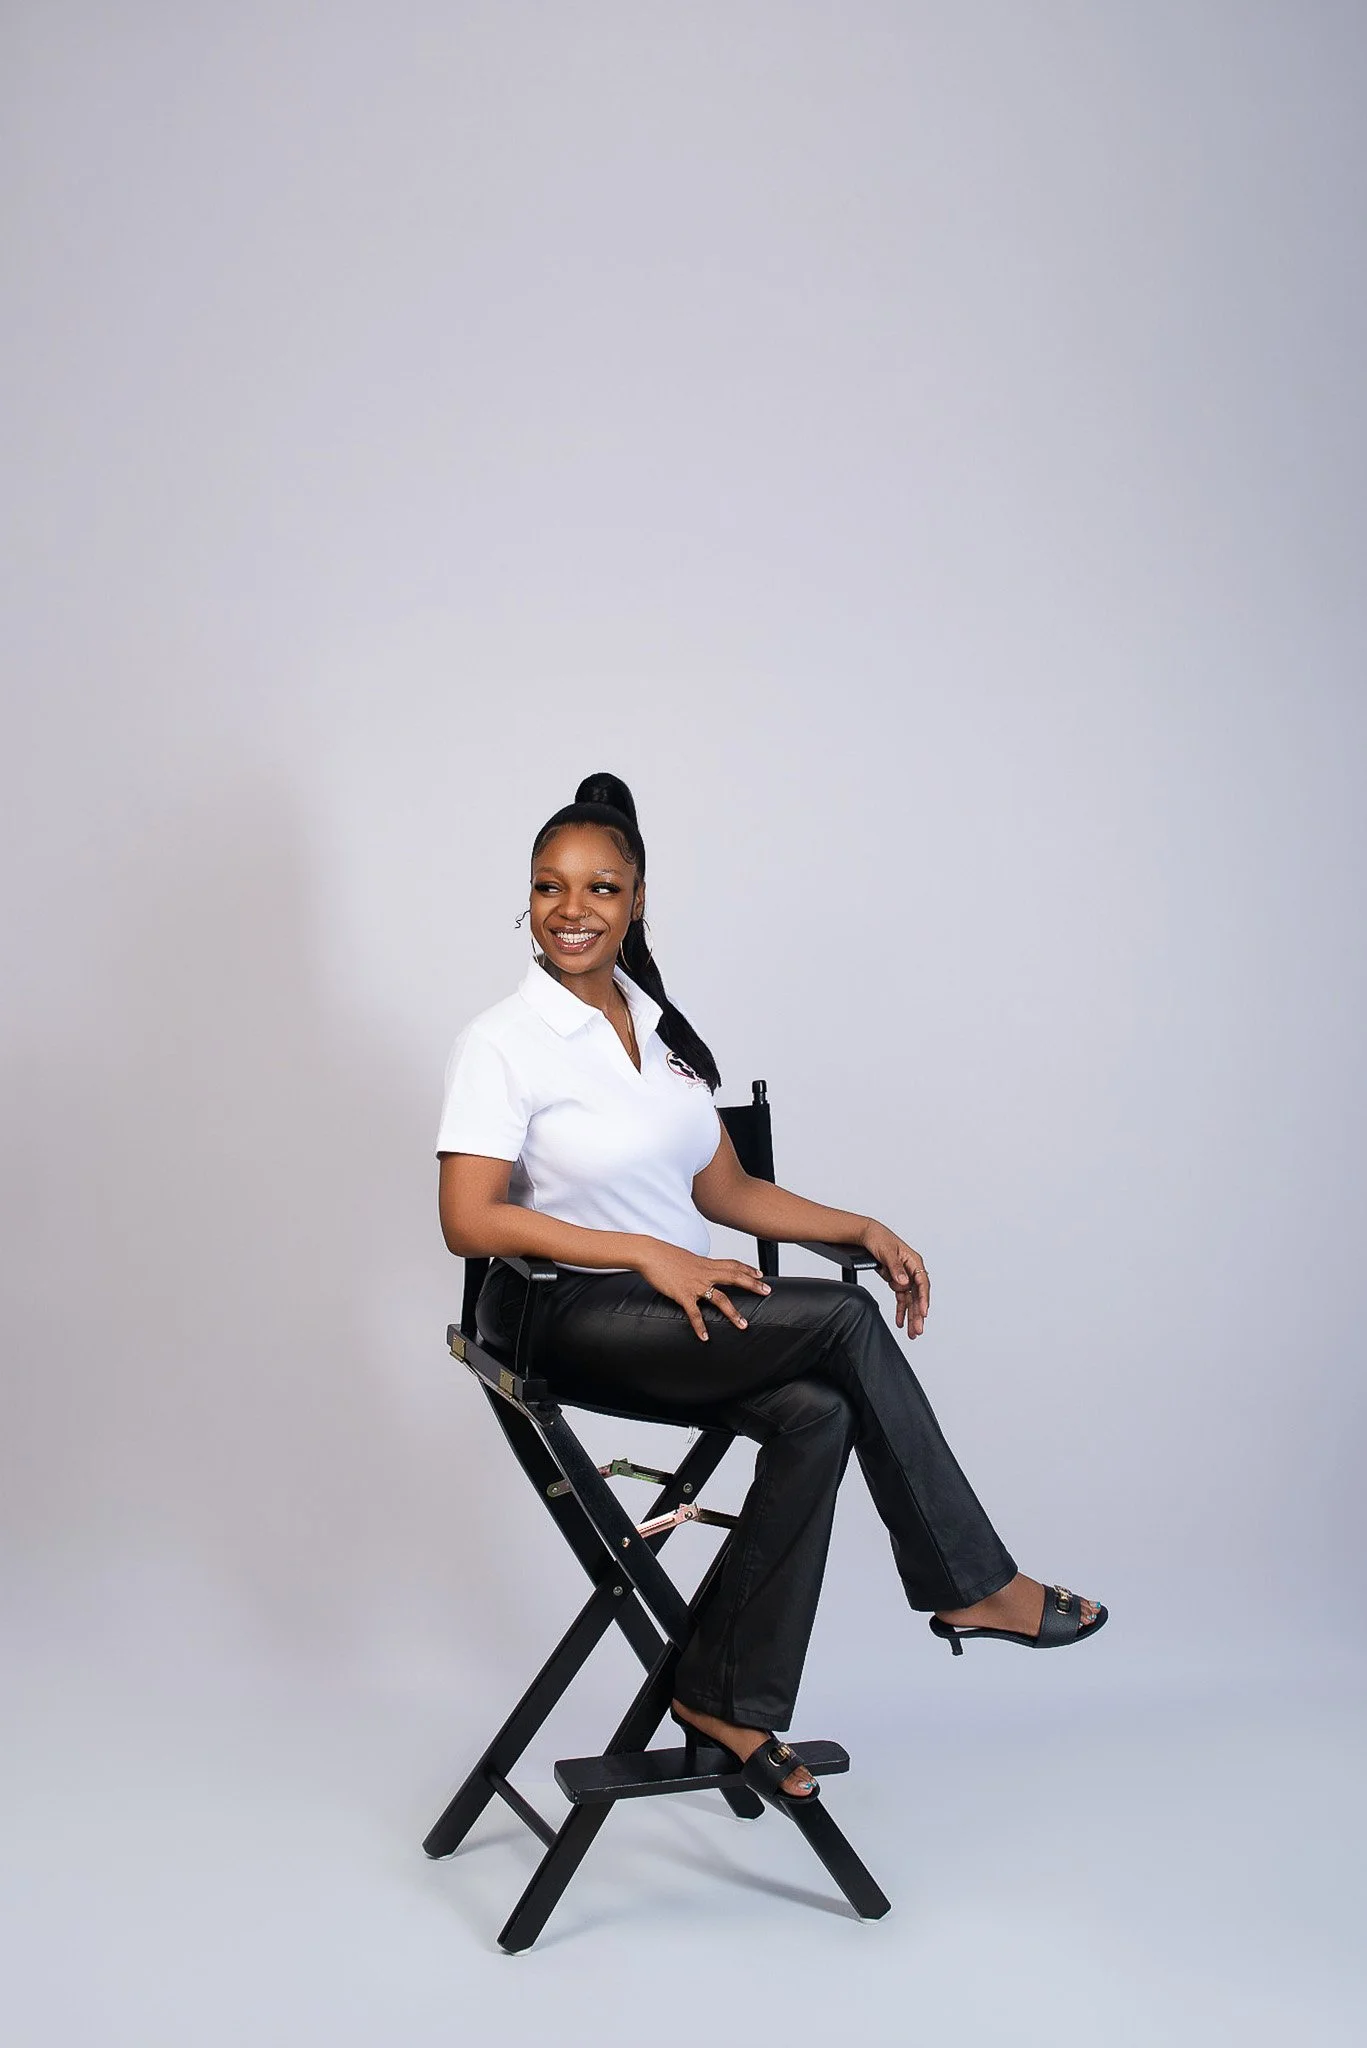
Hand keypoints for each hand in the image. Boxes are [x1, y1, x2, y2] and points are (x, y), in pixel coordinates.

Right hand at [634, 1243, 771, 1341]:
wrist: (650, 1253)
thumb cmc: (664, 1255)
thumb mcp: (686, 1258)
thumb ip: (696, 1266)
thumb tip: (700, 1271)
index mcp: (706, 1264)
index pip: (732, 1264)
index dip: (747, 1268)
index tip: (760, 1273)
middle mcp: (705, 1273)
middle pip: (734, 1277)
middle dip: (752, 1285)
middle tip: (766, 1291)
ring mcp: (695, 1284)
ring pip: (720, 1299)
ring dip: (733, 1313)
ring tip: (743, 1325)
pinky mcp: (683, 1294)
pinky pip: (695, 1313)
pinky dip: (700, 1326)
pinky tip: (705, 1337)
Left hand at [862, 1222, 929, 1338]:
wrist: (867, 1234)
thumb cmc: (879, 1238)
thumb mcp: (886, 1252)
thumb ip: (895, 1267)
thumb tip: (904, 1282)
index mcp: (914, 1261)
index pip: (922, 1283)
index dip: (924, 1299)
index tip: (923, 1312)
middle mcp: (912, 1270)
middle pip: (918, 1296)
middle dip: (918, 1314)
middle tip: (918, 1330)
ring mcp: (905, 1277)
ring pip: (911, 1300)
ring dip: (911, 1316)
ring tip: (912, 1333)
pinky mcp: (897, 1281)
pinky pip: (901, 1299)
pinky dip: (900, 1311)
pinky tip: (900, 1322)